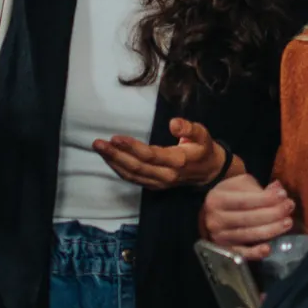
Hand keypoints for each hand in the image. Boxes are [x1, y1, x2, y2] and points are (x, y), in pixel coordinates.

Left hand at [94, 118, 228, 189]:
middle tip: (98, 144)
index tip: (115, 138)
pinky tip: (109, 158)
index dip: (131, 148)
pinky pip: (132, 179)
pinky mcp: (153, 185)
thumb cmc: (203, 149)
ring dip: (113, 162)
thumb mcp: (202, 135)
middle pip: (135, 167)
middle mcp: (165, 176)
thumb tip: (173, 123)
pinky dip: (118, 169)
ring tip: (99, 148)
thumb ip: (189, 128)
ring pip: (131, 175)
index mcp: (176, 162)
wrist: (209, 172)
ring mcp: (158, 183)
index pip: (150, 156)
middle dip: (115, 155)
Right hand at [202, 175, 294, 259]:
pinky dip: (255, 253)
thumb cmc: (230, 196)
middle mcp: (216, 219)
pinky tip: (268, 249)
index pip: (244, 201)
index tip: (284, 195)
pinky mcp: (225, 250)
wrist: (211, 213)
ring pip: (248, 235)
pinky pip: (242, 253)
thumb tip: (278, 189)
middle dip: (273, 213)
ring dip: (271, 229)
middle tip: (289, 207)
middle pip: (248, 218)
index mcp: (217, 199)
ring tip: (288, 223)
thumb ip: (257, 187)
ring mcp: (220, 236)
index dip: (265, 199)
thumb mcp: (239, 185)